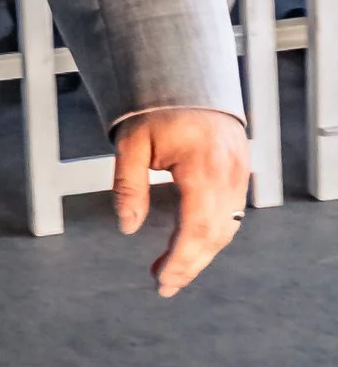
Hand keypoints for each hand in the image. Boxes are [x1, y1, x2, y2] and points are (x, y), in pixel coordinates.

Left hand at [113, 107, 249, 294]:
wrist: (189, 82)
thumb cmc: (157, 108)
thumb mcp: (131, 143)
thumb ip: (128, 185)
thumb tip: (127, 226)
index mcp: (204, 166)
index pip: (197, 227)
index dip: (182, 260)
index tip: (162, 279)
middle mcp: (229, 175)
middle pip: (215, 235)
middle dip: (190, 265)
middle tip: (164, 285)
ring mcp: (239, 176)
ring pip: (226, 229)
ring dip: (200, 254)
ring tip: (171, 271)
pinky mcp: (239, 176)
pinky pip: (230, 215)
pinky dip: (211, 236)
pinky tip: (189, 246)